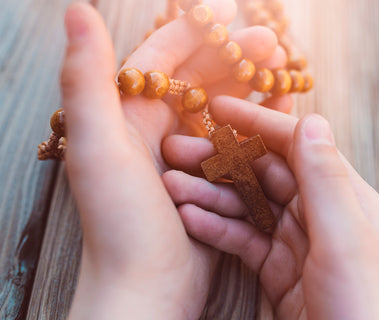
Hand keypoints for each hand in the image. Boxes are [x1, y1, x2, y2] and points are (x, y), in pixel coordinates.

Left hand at [61, 2, 289, 318]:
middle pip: (199, 81)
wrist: (146, 287)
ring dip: (251, 88)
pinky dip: (257, 123)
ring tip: (284, 72)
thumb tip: (78, 9)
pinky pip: (235, 139)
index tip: (229, 12)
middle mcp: (154, 132)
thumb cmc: (120, 223)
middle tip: (273, 44)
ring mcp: (184, 156)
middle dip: (235, 57)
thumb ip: (86, 78)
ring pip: (221, 109)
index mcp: (126, 117)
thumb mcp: (98, 148)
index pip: (161, 60)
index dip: (194, 32)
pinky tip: (281, 111)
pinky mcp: (208, 180)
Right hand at [161, 96, 378, 318]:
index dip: (256, 124)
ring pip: (246, 205)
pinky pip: (242, 239)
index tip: (217, 108)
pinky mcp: (278, 271)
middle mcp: (318, 213)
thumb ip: (325, 181)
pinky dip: (215, 227)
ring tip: (171, 186)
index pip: (294, 146)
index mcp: (342, 196)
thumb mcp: (346, 242)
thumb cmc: (366, 309)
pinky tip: (189, 218)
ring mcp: (296, 242)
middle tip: (177, 150)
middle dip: (219, 159)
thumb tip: (311, 119)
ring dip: (209, 193)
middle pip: (262, 174)